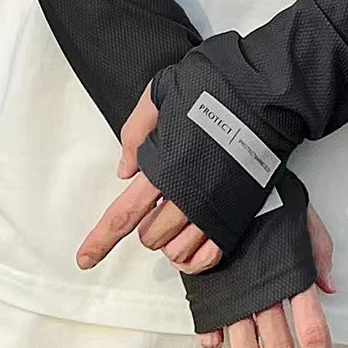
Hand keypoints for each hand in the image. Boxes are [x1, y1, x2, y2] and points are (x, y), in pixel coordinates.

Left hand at [76, 83, 221, 273]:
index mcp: (164, 167)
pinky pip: (211, 255)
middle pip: (151, 236)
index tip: (85, 258)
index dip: (101, 240)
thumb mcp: (159, 94)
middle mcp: (187, 194)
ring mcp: (214, 207)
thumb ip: (136, 131)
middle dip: (146, 225)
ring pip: (178, 250)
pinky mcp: (237, 212)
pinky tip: (192, 247)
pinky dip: (196, 258)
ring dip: (169, 240)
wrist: (262, 94)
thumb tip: (125, 168)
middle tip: (156, 204)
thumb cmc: (214, 88)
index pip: (124, 214)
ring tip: (175, 219)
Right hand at [197, 204, 337, 347]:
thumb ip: (319, 251)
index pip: (313, 331)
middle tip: (273, 317)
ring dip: (250, 341)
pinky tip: (222, 311)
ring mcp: (233, 295)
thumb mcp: (302, 216)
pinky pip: (211, 334)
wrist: (225, 175)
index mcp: (292, 275)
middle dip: (279, 343)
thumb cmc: (268, 196)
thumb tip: (330, 286)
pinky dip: (217, 332)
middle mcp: (264, 292)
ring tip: (248, 313)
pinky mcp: (206, 293)